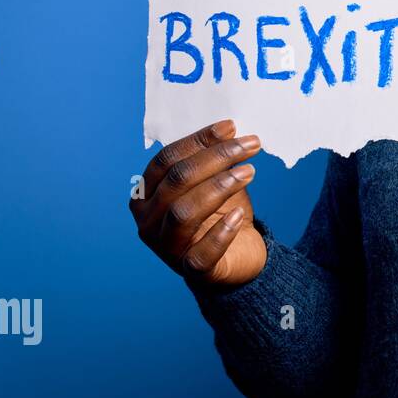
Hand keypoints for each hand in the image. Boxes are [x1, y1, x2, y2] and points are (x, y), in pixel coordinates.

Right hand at [130, 118, 266, 286]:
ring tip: (250, 171)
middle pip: (177, 180)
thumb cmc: (220, 215)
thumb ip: (214, 161)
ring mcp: (166, 248)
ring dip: (219, 187)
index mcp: (146, 195)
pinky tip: (239, 216)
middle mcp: (148, 222)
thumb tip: (229, 130)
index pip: (165, 160)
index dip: (198, 141)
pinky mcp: (191, 270)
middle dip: (216, 157)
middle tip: (250, 144)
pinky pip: (202, 252)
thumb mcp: (216, 182)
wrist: (239, 257)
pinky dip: (221, 233)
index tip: (231, 127)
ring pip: (184, 211)